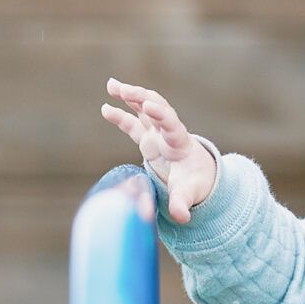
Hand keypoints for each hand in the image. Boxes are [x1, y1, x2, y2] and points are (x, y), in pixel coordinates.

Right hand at [100, 78, 218, 223]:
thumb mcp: (190, 194)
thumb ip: (183, 203)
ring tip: (111, 85)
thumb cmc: (196, 184)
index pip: (171, 124)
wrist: (199, 178)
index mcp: (180, 144)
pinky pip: (133, 122)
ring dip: (130, 95)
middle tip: (124, 90)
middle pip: (157, 108)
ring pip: (144, 108)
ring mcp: (157, 133)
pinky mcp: (148, 139)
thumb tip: (182, 218)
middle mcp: (169, 133)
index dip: (160, 114)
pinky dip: (121, 114)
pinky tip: (105, 107)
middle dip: (141, 97)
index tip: (148, 105)